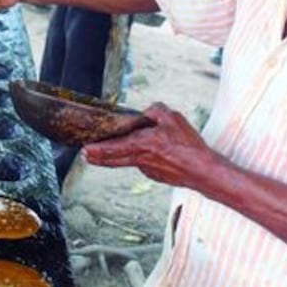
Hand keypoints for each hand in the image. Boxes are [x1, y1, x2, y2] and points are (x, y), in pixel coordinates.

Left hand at [83, 103, 210, 187]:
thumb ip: (155, 111)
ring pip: (128, 161)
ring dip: (117, 156)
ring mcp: (147, 170)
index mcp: (141, 144)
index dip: (97, 150)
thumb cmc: (188, 146)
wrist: (202, 170)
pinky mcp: (156, 175)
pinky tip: (146, 153)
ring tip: (105, 153)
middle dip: (97, 157)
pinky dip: (139, 158)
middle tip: (86, 155)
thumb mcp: (172, 118)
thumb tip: (146, 113)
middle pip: (113, 160)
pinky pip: (142, 164)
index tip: (85, 150)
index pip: (112, 148)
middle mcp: (140, 160)